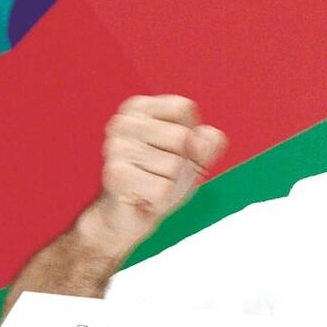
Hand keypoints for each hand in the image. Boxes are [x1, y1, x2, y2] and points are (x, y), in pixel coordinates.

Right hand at [92, 95, 226, 255]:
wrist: (128, 218)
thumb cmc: (160, 180)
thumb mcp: (195, 156)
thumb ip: (210, 142)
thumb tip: (201, 142)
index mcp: (139, 108)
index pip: (183, 107)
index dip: (191, 134)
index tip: (173, 150)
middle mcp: (123, 122)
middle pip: (182, 137)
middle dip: (183, 163)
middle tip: (161, 174)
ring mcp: (116, 147)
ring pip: (175, 165)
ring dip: (172, 183)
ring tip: (152, 185)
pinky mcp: (116, 175)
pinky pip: (163, 187)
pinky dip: (161, 199)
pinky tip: (144, 197)